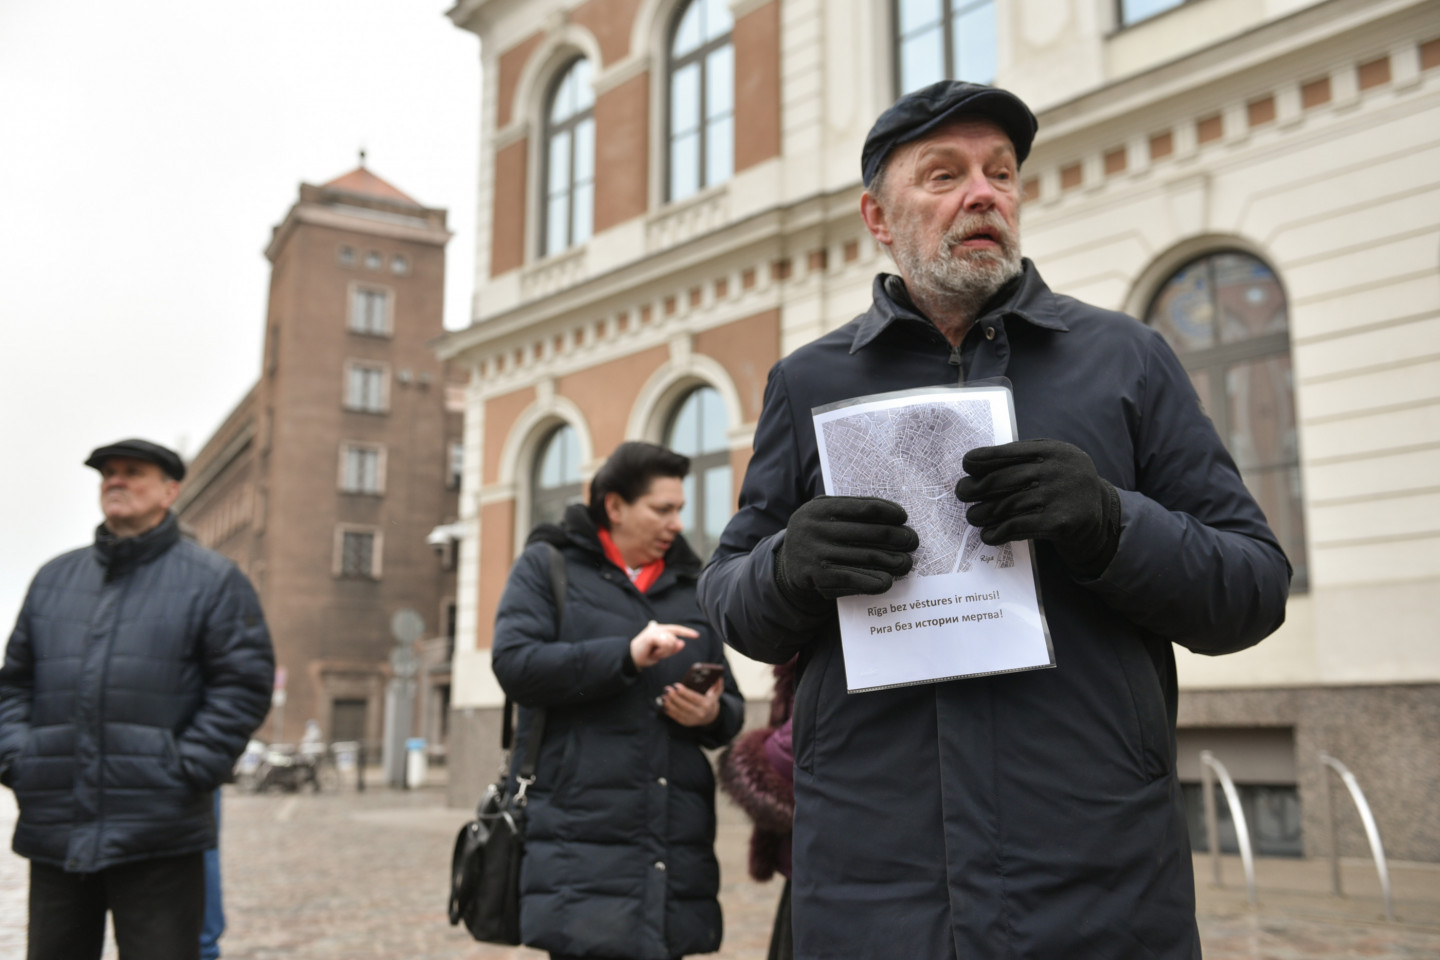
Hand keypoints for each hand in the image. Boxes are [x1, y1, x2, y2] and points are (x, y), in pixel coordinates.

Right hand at [630, 621, 694, 668]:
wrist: (632, 659)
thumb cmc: (646, 655)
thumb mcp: (662, 653)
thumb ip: (672, 648)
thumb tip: (682, 643)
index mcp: (660, 630)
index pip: (676, 629)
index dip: (687, 632)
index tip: (697, 635)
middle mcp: (658, 627)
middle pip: (675, 638)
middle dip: (669, 650)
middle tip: (656, 654)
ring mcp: (655, 630)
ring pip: (672, 642)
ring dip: (664, 652)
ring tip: (654, 653)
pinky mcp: (652, 635)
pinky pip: (666, 644)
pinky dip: (661, 652)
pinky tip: (653, 653)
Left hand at [660, 678, 721, 726]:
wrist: (710, 717)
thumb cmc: (710, 701)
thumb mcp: (716, 693)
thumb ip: (718, 685)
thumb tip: (719, 677)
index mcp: (707, 704)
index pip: (694, 698)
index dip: (684, 692)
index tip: (676, 685)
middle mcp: (700, 713)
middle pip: (685, 705)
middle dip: (675, 697)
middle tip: (667, 689)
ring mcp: (693, 719)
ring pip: (679, 712)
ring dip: (670, 704)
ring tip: (664, 696)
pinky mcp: (686, 723)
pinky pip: (676, 717)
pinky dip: (670, 711)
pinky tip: (665, 705)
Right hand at [776, 496, 918, 600]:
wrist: (788, 565)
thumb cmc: (818, 535)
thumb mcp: (825, 514)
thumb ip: (852, 510)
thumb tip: (894, 515)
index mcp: (820, 508)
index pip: (863, 507)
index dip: (888, 512)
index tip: (903, 517)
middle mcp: (815, 528)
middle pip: (868, 533)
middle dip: (896, 537)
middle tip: (912, 541)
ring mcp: (814, 553)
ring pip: (865, 557)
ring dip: (892, 561)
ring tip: (906, 562)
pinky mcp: (816, 577)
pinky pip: (852, 578)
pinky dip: (873, 581)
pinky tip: (888, 581)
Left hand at [954, 439, 1120, 578]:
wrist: (1101, 517)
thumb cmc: (1064, 487)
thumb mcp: (1052, 464)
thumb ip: (1023, 461)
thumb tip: (975, 470)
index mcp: (1054, 450)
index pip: (1010, 452)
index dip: (983, 458)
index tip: (966, 465)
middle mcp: (1058, 470)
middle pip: (1004, 479)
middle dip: (976, 487)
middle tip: (962, 493)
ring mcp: (1061, 496)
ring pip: (1007, 505)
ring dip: (983, 513)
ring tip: (972, 516)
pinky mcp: (1061, 522)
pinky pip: (1018, 526)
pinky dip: (998, 532)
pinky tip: (988, 535)